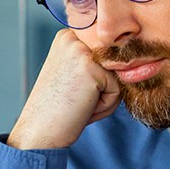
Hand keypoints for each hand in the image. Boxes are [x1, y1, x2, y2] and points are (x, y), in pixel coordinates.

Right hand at [7, 29, 120, 149]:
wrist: (39, 132)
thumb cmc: (58, 109)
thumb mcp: (74, 74)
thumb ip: (95, 62)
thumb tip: (130, 59)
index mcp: (68, 36)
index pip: (106, 55)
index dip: (96, 80)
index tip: (72, 90)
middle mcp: (73, 37)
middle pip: (114, 64)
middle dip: (102, 88)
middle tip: (75, 100)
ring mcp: (80, 50)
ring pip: (117, 77)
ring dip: (104, 98)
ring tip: (78, 103)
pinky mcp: (91, 68)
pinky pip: (116, 91)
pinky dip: (105, 106)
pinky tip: (81, 108)